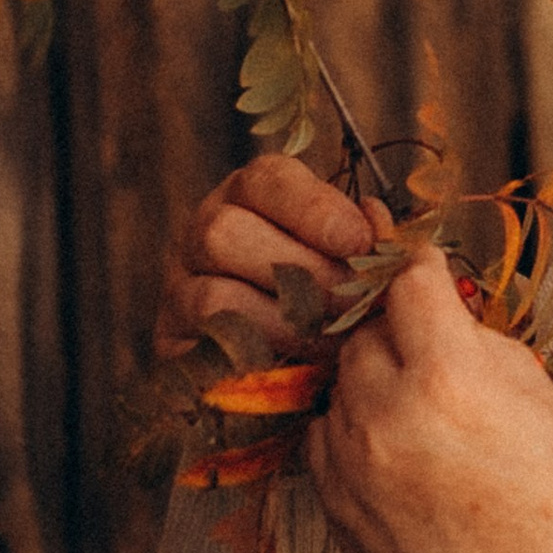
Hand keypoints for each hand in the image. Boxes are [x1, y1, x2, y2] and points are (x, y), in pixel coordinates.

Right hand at [156, 151, 387, 359]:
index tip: (360, 244)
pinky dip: (263, 358)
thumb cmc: (339, 299)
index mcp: (254, 196)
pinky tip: (303, 366)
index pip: (267, 179)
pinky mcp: (175, 346)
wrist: (304, 373)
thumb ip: (366, 239)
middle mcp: (206, 232)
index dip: (315, 209)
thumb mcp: (355, 260)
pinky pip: (208, 352)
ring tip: (335, 340)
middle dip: (301, 273)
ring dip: (284, 323)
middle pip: (224, 231)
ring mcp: (180, 288)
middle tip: (355, 304)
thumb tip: (377, 220)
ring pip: (213, 296)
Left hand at [308, 255, 552, 552]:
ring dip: (371, 383)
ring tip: (412, 403)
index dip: (424, 273)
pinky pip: (325, 442)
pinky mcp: (335, 509)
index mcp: (449, 378)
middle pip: (365, 334)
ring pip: (339, 387)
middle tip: (425, 345)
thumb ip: (491, 353)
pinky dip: (351, 432)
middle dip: (395, 331)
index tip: (429, 275)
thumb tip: (453, 325)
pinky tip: (390, 445)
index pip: (411, 287)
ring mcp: (352, 465)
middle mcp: (386, 413)